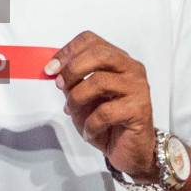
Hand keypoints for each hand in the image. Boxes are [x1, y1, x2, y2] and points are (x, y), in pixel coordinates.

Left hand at [46, 31, 155, 181]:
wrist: (130, 150)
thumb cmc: (107, 122)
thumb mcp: (83, 97)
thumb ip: (72, 81)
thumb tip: (54, 70)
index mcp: (117, 60)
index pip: (91, 40)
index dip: (67, 51)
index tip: (50, 68)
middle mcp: (131, 69)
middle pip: (98, 54)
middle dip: (72, 69)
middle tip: (60, 85)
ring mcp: (138, 88)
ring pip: (99, 81)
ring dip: (77, 99)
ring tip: (74, 112)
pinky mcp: (140, 109)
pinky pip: (105, 112)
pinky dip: (91, 124)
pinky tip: (90, 131)